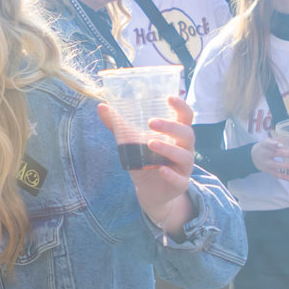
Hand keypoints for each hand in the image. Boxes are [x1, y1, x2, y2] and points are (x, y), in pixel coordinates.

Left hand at [97, 95, 194, 235]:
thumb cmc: (144, 161)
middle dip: (170, 127)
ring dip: (168, 148)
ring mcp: (184, 167)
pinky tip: (161, 170)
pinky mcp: (180, 184)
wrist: (148, 191)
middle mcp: (184, 148)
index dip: (181, 106)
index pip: (185, 116)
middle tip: (151, 122)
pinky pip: (179, 179)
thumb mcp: (131, 142)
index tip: (169, 97)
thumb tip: (101, 106)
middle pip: (187, 134)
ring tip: (150, 143)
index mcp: (176, 135)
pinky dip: (171, 174)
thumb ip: (119, 126)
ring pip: (184, 156)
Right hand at [251, 134, 288, 181]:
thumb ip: (285, 139)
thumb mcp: (272, 140)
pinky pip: (276, 175)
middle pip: (277, 154)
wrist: (253, 156)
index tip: (281, 145)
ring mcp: (266, 163)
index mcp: (265, 144)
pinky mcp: (268, 171)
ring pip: (277, 165)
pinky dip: (284, 177)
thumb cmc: (267, 146)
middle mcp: (264, 153)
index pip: (268, 143)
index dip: (274, 144)